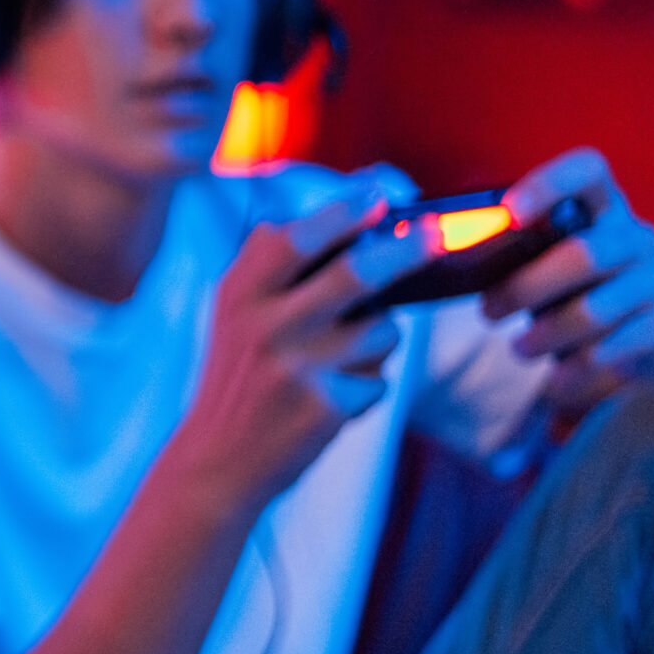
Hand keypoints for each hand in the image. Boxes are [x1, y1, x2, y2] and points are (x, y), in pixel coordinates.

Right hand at [169, 182, 433, 509]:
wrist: (217, 459)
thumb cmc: (237, 376)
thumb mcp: (232, 311)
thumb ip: (268, 262)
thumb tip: (339, 213)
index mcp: (240, 293)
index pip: (296, 237)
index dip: (342, 212)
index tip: (378, 194)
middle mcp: (266, 325)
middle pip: (357, 274)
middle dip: (406, 250)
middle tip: (436, 235)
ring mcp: (298, 367)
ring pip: (381, 332)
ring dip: (379, 341)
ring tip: (343, 358)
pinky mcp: (325, 406)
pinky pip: (378, 381)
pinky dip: (366, 387)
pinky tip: (333, 399)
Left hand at [488, 148, 653, 413]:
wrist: (649, 319)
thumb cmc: (573, 279)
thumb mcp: (548, 252)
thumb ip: (512, 247)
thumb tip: (429, 255)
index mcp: (602, 203)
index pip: (588, 170)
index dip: (549, 184)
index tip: (508, 214)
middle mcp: (636, 235)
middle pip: (585, 255)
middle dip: (527, 288)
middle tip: (488, 312)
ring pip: (596, 311)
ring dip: (547, 335)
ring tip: (518, 350)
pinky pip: (615, 349)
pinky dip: (576, 367)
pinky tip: (554, 380)